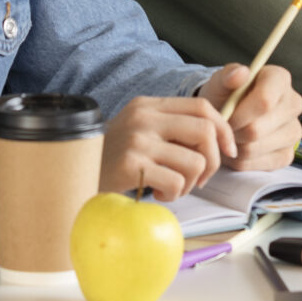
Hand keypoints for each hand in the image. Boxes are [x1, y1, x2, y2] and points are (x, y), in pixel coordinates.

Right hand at [100, 95, 231, 198]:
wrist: (74, 177)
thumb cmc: (113, 160)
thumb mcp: (140, 131)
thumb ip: (171, 129)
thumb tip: (218, 138)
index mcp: (148, 105)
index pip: (202, 106)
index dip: (223, 129)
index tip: (227, 151)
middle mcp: (144, 117)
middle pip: (205, 131)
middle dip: (213, 161)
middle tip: (200, 179)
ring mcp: (138, 140)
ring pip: (195, 161)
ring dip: (190, 183)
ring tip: (171, 187)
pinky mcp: (132, 165)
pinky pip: (176, 183)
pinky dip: (173, 195)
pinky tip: (156, 193)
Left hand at [198, 64, 301, 170]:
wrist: (228, 115)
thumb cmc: (226, 95)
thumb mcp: (221, 81)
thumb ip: (228, 75)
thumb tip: (241, 73)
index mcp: (280, 79)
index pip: (265, 101)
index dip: (239, 114)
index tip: (223, 117)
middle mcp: (293, 104)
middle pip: (257, 129)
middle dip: (233, 132)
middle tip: (223, 128)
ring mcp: (293, 131)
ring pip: (255, 148)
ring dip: (234, 146)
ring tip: (229, 136)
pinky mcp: (287, 155)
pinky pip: (258, 164)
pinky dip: (241, 160)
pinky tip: (238, 147)